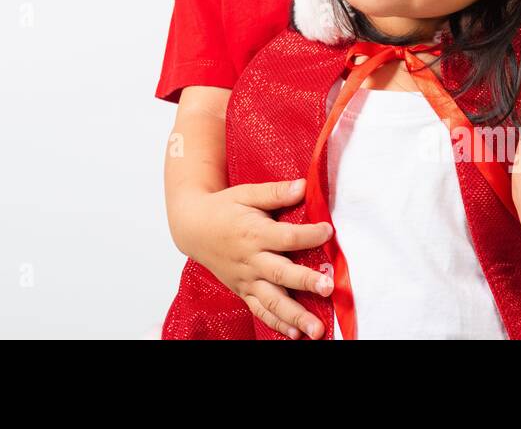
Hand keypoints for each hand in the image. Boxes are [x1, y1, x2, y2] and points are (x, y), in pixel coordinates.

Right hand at [170, 179, 334, 339]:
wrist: (192, 227)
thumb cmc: (223, 208)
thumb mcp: (247, 193)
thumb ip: (276, 192)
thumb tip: (304, 185)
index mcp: (253, 233)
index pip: (285, 237)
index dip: (308, 234)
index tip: (328, 231)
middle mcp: (251, 260)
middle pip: (281, 274)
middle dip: (305, 282)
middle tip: (328, 288)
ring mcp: (246, 279)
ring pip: (272, 301)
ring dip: (295, 316)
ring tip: (317, 329)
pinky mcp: (243, 291)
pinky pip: (261, 311)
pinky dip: (277, 324)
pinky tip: (297, 334)